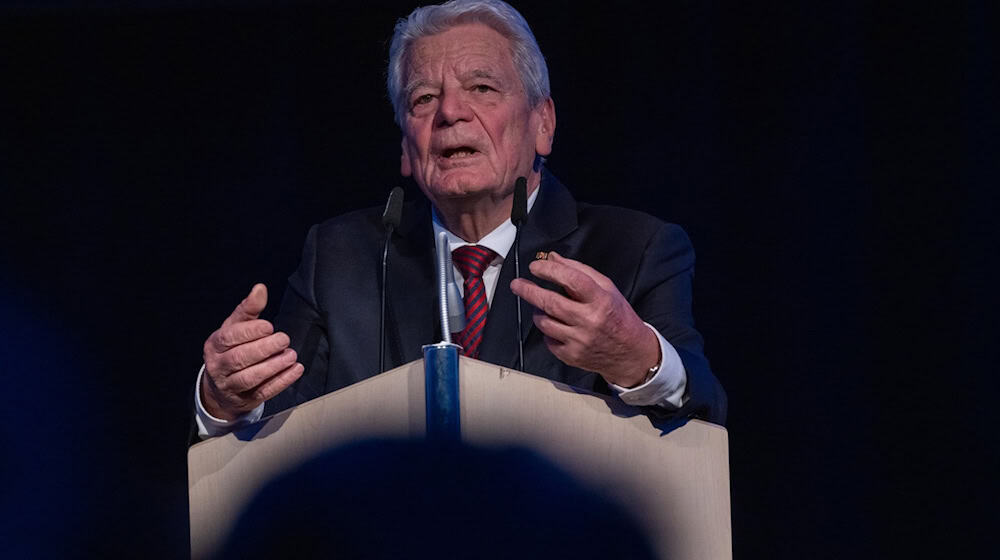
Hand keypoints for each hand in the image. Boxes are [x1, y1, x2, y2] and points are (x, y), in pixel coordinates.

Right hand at [201, 284, 303, 420]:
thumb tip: (260, 289)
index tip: (269, 327)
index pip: (229, 338)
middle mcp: (219, 366)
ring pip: (250, 378)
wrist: (221, 386)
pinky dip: (281, 382)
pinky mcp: (246, 399)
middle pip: (239, 359)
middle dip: (264, 349)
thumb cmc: (231, 349)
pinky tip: (295, 370)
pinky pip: (264, 392)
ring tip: (291, 355)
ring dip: (273, 367)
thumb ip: (248, 309)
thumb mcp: (235, 327)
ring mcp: (231, 385)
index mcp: (215, 345)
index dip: (249, 332)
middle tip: (284, 339)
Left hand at [510, 252, 659, 387]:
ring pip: (544, 322)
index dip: (550, 271)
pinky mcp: (572, 356)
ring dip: (538, 311)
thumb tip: (553, 258)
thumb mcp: (607, 289)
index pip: (571, 280)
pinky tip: (556, 325)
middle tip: (517, 284)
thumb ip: (580, 271)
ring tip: (543, 306)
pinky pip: (548, 339)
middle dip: (529, 291)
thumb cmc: (618, 316)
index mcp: (601, 300)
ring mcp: (579, 341)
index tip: (535, 267)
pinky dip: (547, 330)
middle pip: (550, 303)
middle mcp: (589, 321)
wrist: (631, 353)